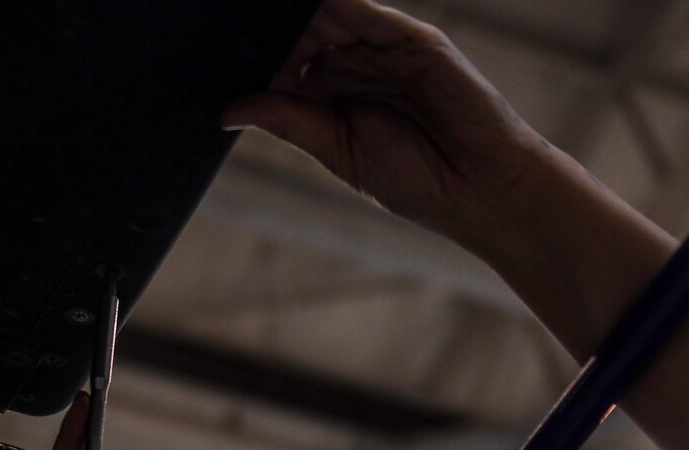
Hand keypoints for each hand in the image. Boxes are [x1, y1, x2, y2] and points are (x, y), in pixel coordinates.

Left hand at [221, 0, 542, 248]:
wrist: (478, 191)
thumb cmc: (416, 180)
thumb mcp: (337, 150)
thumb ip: (289, 121)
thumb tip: (229, 109)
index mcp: (331, 94)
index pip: (282, 59)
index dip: (251, 53)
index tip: (210, 49)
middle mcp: (354, 64)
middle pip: (301, 29)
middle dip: (267, 25)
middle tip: (223, 19)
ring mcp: (384, 48)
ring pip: (329, 12)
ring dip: (295, 9)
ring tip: (252, 8)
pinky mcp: (414, 39)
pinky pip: (368, 10)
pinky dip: (338, 1)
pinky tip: (308, 3)